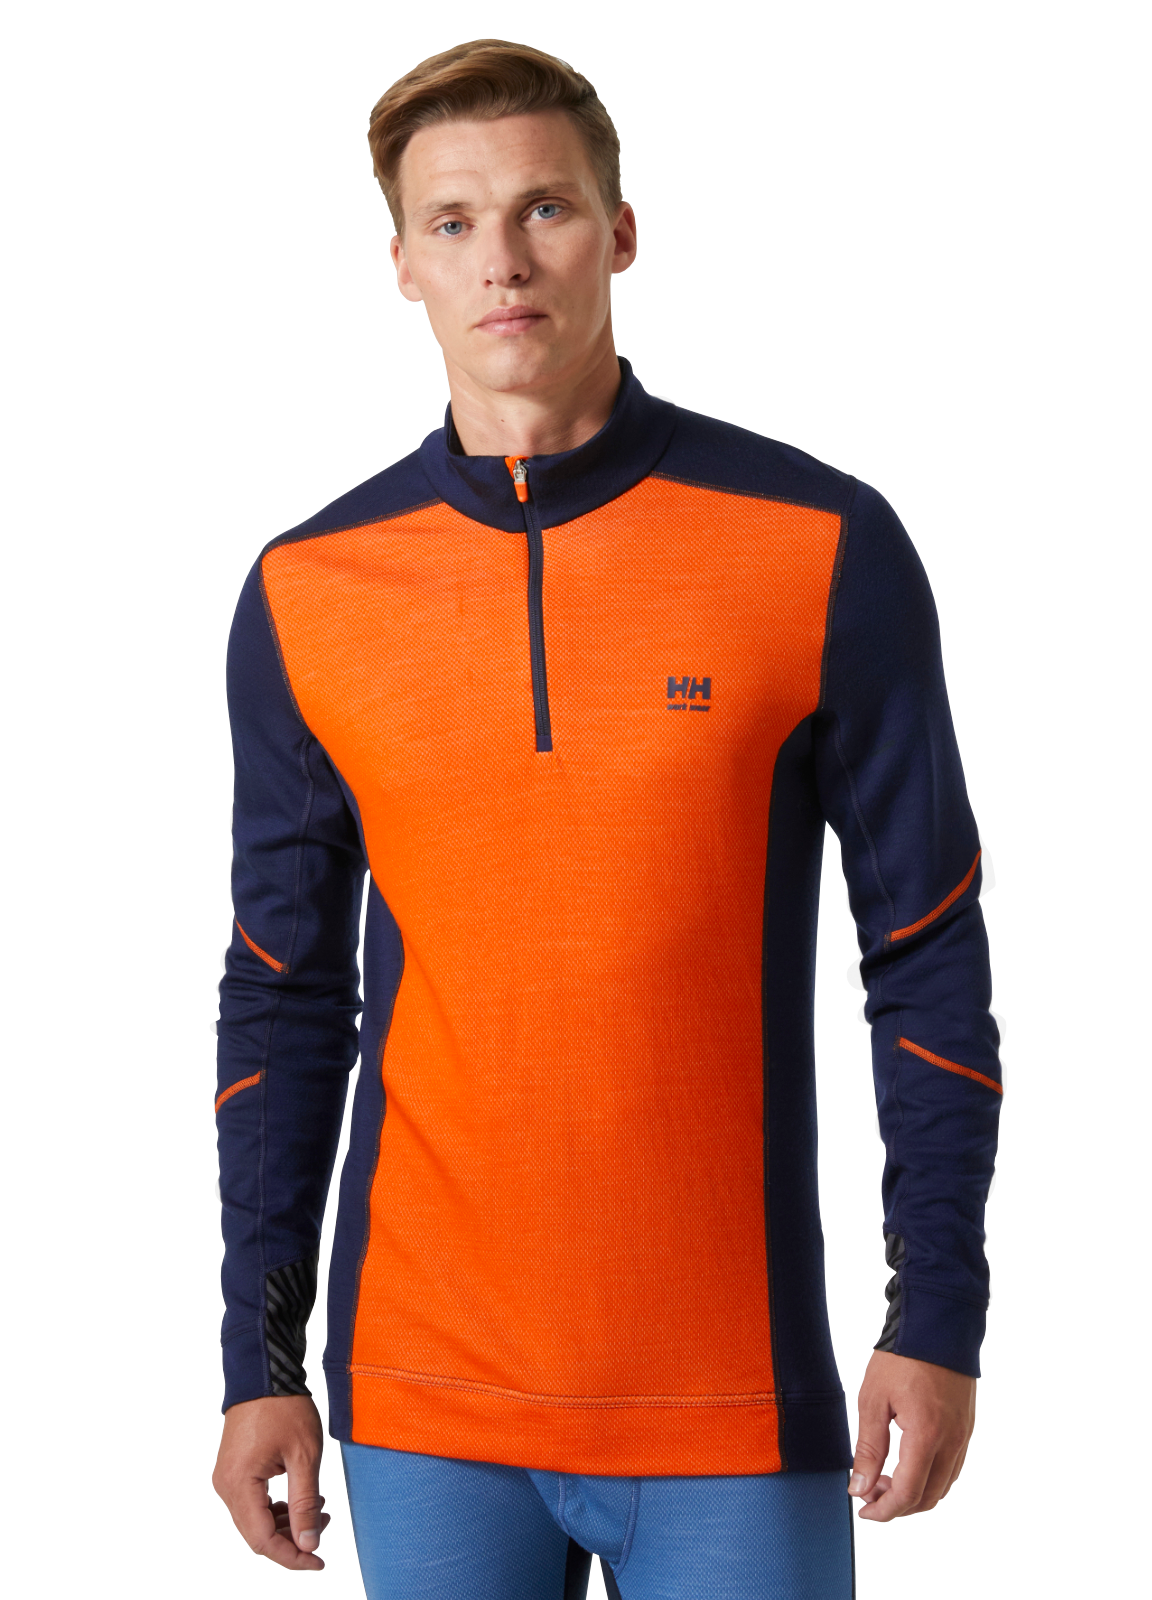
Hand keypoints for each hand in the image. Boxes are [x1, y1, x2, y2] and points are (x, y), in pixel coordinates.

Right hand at [212, 1394, 332, 1569]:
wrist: (265, 1373)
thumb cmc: (285, 1408)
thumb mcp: (304, 1455)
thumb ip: (305, 1503)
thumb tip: (308, 1545)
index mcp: (239, 1485)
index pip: (262, 1540)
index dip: (291, 1557)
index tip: (317, 1562)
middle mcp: (226, 1487)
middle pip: (257, 1534)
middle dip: (293, 1539)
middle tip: (324, 1530)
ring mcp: (227, 1479)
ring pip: (256, 1520)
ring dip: (288, 1523)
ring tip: (321, 1511)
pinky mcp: (234, 1471)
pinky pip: (254, 1503)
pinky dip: (278, 1507)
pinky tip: (303, 1499)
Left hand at [848, 1350, 975, 1521]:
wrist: (938, 1324)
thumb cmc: (903, 1357)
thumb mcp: (874, 1399)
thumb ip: (868, 1447)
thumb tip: (859, 1486)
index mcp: (927, 1436)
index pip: (908, 1493)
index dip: (885, 1509)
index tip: (864, 1510)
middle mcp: (952, 1442)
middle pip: (928, 1497)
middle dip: (897, 1505)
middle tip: (869, 1495)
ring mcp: (963, 1436)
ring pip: (942, 1486)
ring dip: (914, 1493)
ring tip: (883, 1479)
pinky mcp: (966, 1427)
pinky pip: (950, 1468)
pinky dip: (929, 1477)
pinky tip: (906, 1465)